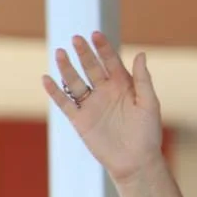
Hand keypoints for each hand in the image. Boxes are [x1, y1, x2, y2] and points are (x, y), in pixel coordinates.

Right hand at [41, 31, 162, 184]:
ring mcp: (92, 105)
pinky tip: (47, 78)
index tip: (96, 34)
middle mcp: (106, 92)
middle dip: (84, 53)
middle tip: (77, 39)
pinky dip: (55, 91)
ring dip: (67, 68)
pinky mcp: (80, 119)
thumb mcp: (149, 104)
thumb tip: (140, 54)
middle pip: (91, 67)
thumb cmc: (148, 133)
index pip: (111, 61)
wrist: (136, 162)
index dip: (103, 48)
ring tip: (60, 52)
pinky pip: (65, 102)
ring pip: (76, 82)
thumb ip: (143, 80)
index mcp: (124, 86)